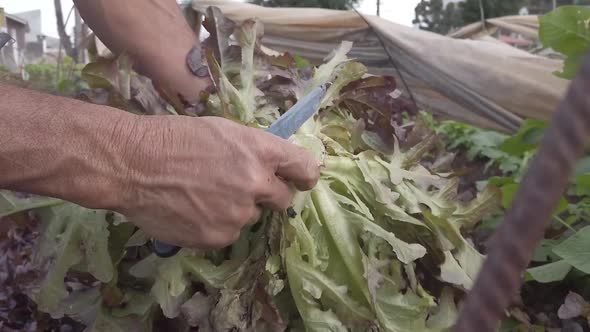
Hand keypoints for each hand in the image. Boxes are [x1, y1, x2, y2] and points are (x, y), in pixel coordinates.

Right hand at [114, 115, 319, 248]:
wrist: (133, 164)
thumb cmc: (174, 138)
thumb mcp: (222, 131)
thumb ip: (253, 150)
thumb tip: (271, 167)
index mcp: (260, 151)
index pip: (305, 168)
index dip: (305, 176)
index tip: (300, 181)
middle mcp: (257, 184)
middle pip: (283, 199)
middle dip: (269, 194)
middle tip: (241, 187)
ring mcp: (239, 214)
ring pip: (251, 216)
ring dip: (236, 208)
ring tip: (202, 195)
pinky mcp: (219, 237)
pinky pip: (228, 232)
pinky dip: (215, 224)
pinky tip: (192, 209)